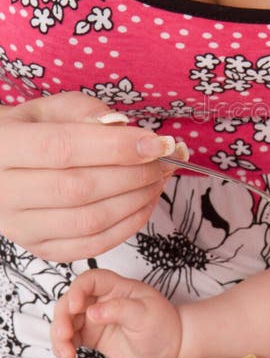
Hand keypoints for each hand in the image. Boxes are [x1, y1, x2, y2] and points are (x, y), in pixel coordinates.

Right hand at [0, 91, 182, 260]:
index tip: (156, 143)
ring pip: (88, 222)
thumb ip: (87, 112)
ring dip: (136, 200)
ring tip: (160, 178)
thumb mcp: (52, 108)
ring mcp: (20, 227)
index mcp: (2, 147)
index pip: (62, 149)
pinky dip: (128, 225)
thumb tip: (125, 128)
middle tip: (165, 160)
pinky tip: (146, 201)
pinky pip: (93, 246)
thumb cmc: (33, 130)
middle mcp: (3, 192)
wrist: (2, 164)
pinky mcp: (41, 249)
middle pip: (78, 189)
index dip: (115, 147)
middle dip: (133, 175)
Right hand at [51, 267, 181, 357]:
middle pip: (71, 300)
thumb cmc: (162, 325)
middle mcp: (102, 299)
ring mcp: (94, 318)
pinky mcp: (91, 336)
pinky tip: (68, 357)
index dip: (77, 290)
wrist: (168, 350)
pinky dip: (63, 346)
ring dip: (59, 334)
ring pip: (66, 320)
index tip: (75, 306)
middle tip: (65, 335)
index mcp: (117, 287)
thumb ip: (119, 310)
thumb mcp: (145, 315)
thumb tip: (92, 312)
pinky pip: (69, 338)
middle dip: (62, 316)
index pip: (90, 280)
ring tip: (66, 353)